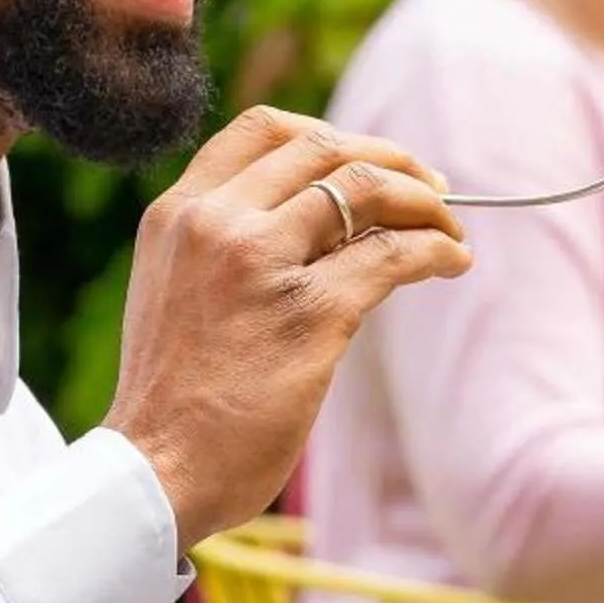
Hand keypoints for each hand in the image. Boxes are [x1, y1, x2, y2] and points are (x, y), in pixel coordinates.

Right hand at [104, 107, 469, 549]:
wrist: (153, 472)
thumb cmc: (172, 401)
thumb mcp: (178, 291)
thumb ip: (229, 247)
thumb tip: (325, 226)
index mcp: (177, 212)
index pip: (264, 130)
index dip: (331, 137)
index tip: (370, 160)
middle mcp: (215, 221)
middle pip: (325, 149)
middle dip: (392, 160)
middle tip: (432, 189)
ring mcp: (260, 260)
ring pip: (366, 186)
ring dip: (424, 201)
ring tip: (450, 229)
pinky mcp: (309, 311)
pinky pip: (392, 254)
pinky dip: (434, 249)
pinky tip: (450, 264)